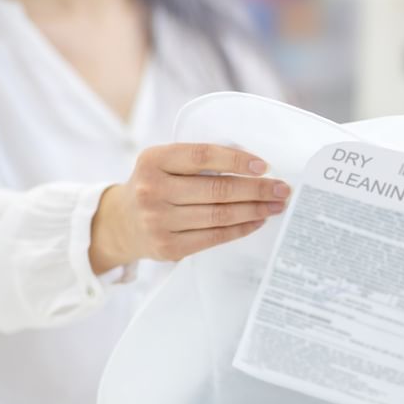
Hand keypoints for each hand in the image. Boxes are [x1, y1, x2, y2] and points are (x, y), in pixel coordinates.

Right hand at [89, 143, 289, 272]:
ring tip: (275, 205)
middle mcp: (151, 190)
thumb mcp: (165, 163)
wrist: (121, 222)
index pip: (202, 156)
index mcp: (153, 160)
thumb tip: (253, 166)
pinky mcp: (168, 247)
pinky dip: (241, 229)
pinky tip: (257, 221)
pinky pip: (214, 237)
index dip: (236, 160)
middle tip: (282, 189)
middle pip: (217, 190)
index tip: (264, 166)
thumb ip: (198, 160)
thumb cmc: (156, 185)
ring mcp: (158, 221)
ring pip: (219, 215)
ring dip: (254, 210)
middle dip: (256, 189)